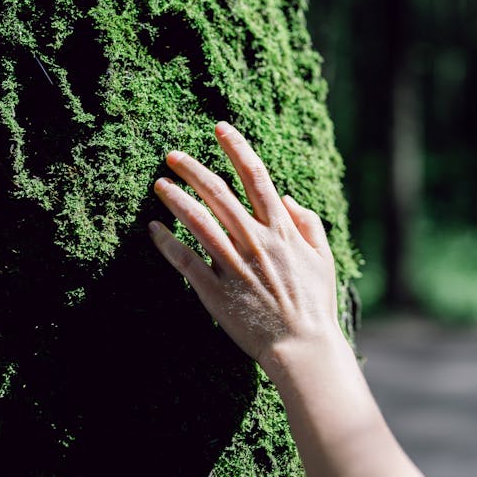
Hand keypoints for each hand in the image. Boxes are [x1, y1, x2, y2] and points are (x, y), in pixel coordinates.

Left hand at [149, 121, 343, 372]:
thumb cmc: (314, 304)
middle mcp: (256, 242)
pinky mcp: (216, 291)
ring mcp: (234, 266)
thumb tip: (286, 198)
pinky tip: (153, 229)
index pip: (257, 177)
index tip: (220, 129)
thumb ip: (308, 223)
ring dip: (175, 199)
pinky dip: (167, 243)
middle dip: (194, 169)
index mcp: (282, 231)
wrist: (303, 347)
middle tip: (172, 154)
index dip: (237, 148)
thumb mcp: (323, 258)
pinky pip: (186, 261)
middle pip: (220, 194)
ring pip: (198, 222)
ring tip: (158, 184)